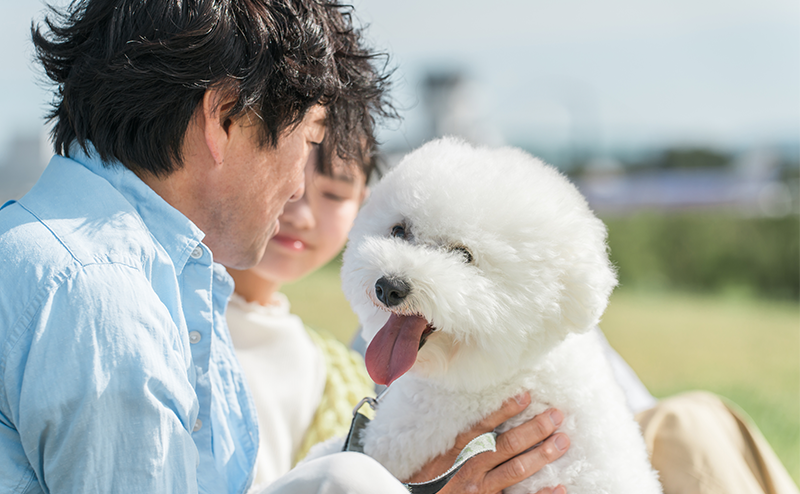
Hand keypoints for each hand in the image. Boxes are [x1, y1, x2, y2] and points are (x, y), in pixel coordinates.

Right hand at [403, 392, 568, 493]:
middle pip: (507, 445)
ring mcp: (482, 490)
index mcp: (455, 453)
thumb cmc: (422, 485)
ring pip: (516, 470)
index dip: (505, 410)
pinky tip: (560, 487)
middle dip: (534, 429)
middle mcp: (470, 469)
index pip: (483, 426)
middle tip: (557, 415)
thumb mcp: (432, 460)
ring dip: (542, 454)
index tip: (526, 396)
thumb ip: (451, 444)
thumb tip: (474, 425)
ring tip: (563, 441)